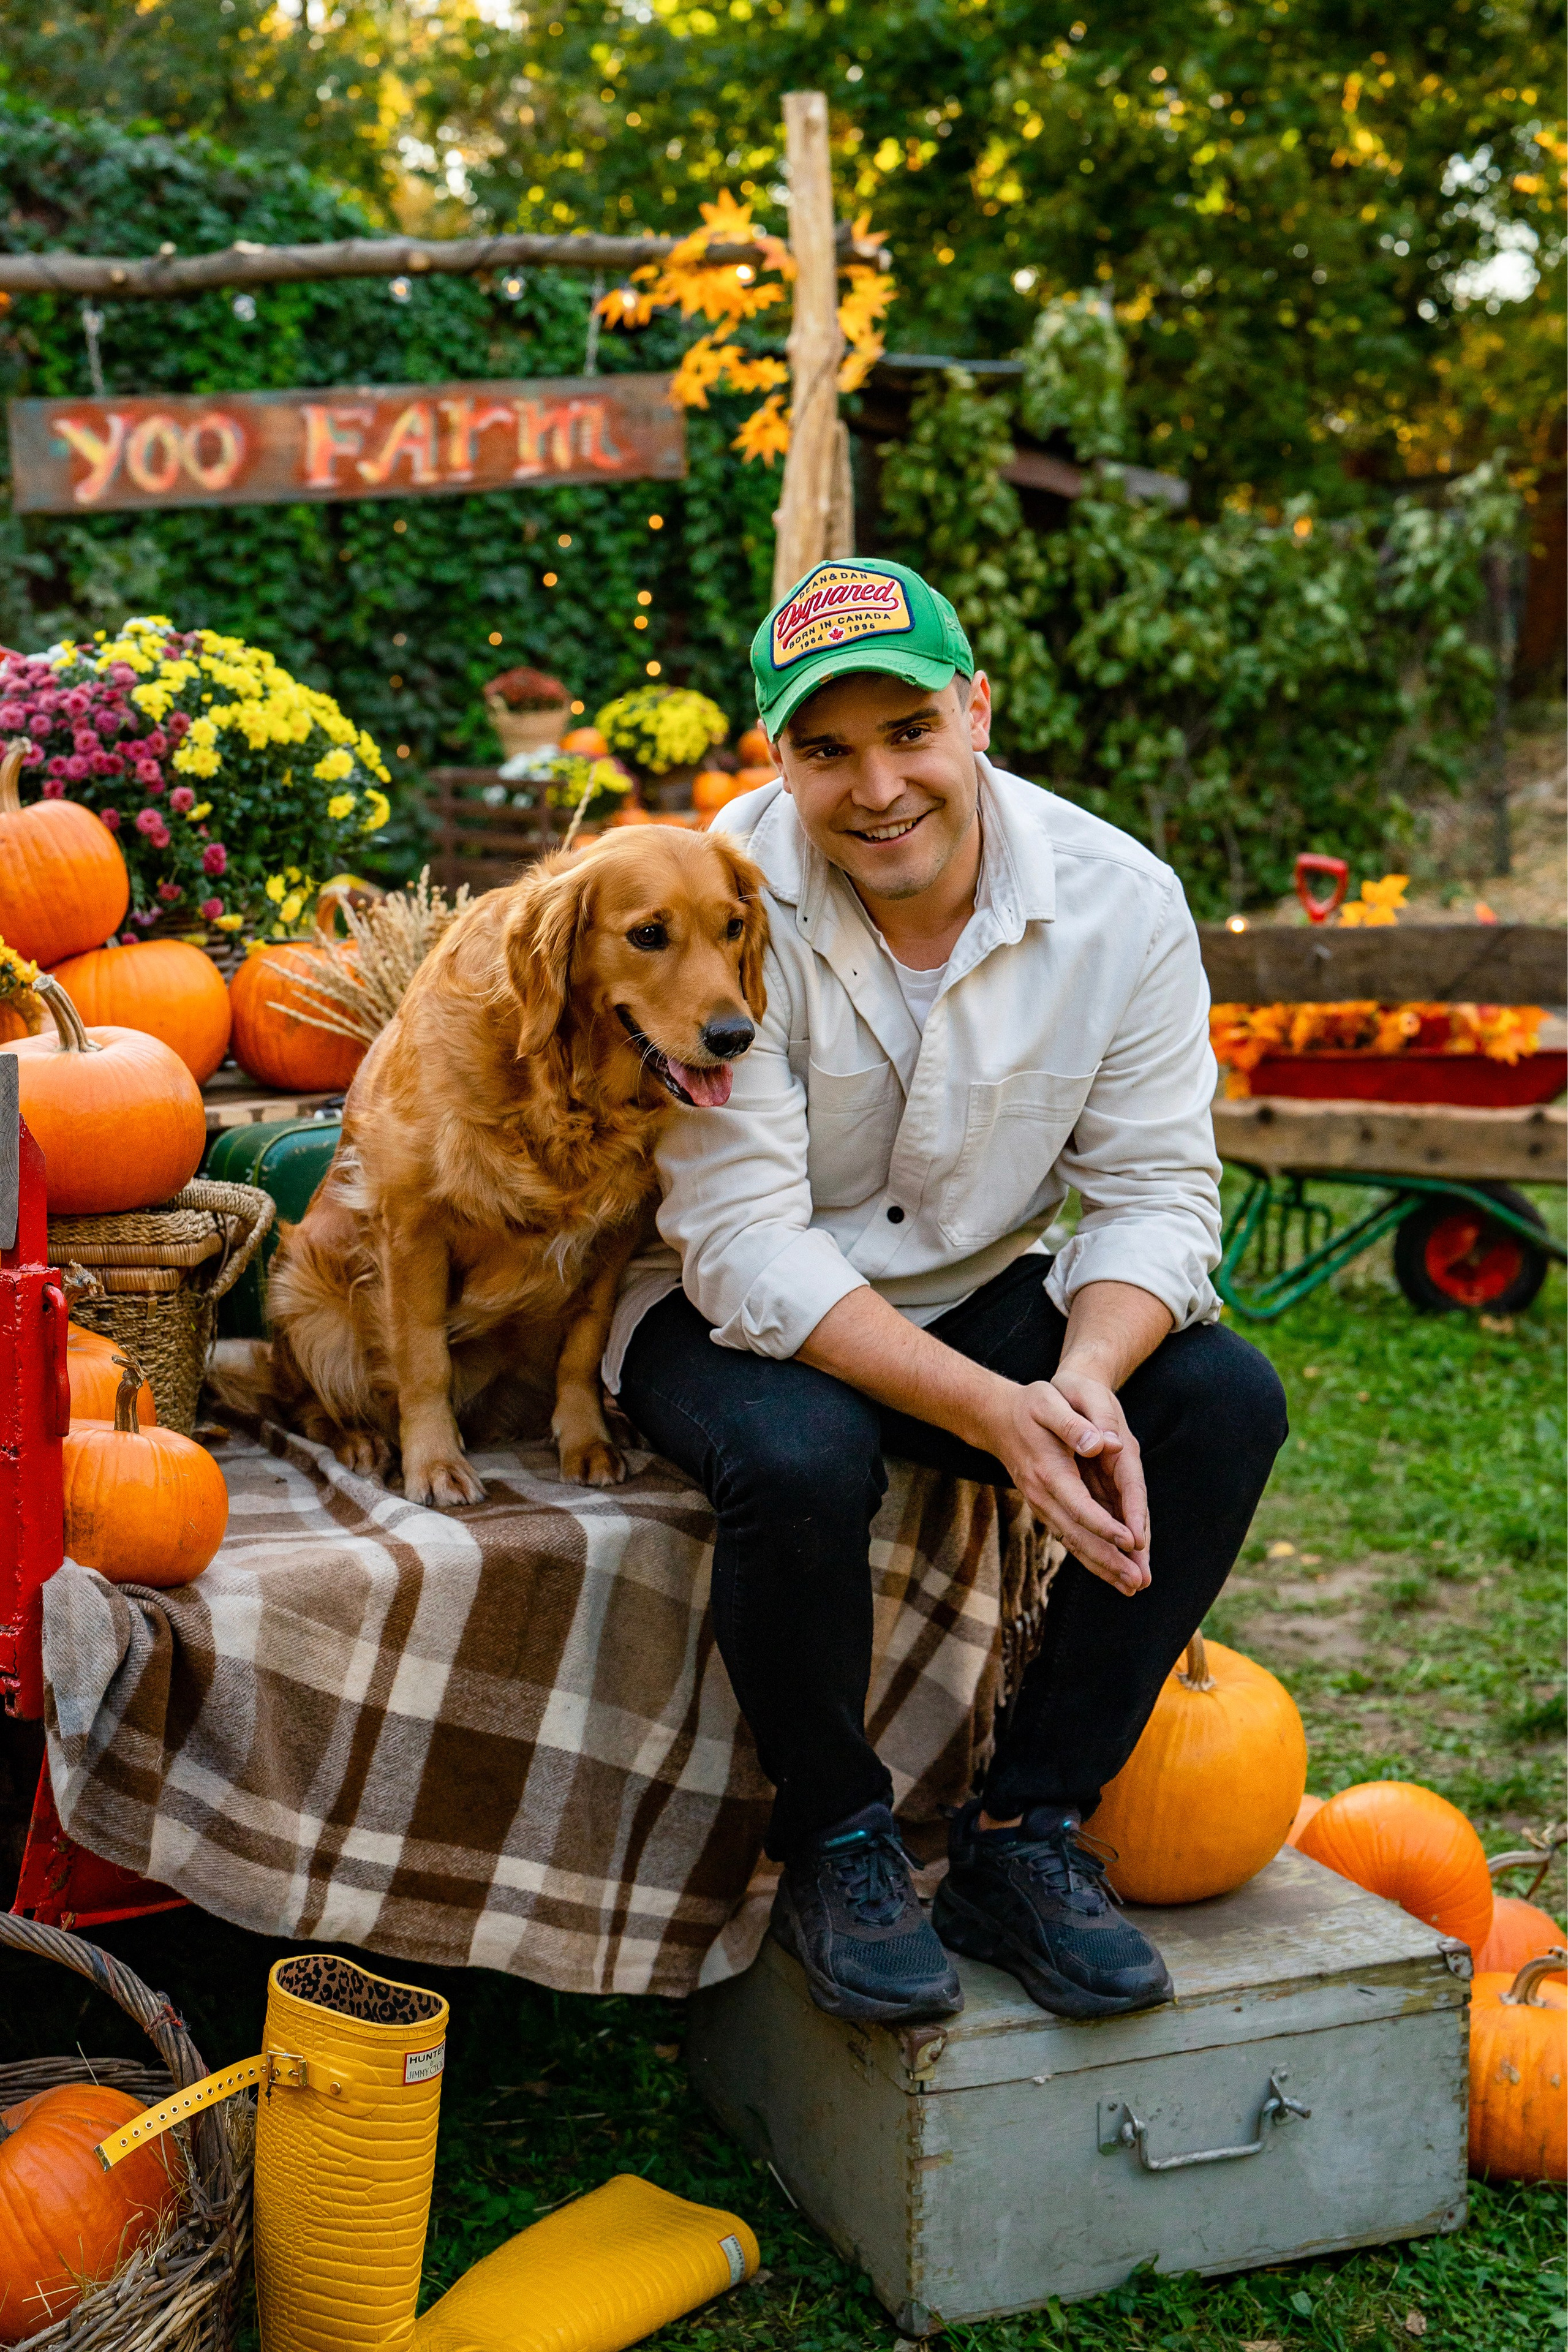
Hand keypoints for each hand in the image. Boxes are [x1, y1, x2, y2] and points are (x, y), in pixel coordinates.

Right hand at [988, 1372, 1149, 1596]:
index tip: (1132, 1542)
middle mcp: (1044, 1495)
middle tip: (1138, 1581)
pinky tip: (1111, 1571)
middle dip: (1110, 1560)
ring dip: (1103, 1566)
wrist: (996, 1418)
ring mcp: (1044, 1505)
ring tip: (1131, 1587)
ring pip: (1075, 1542)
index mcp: (1049, 1471)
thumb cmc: (1030, 1406)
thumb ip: (1073, 1424)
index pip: (1080, 1506)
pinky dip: (1092, 1556)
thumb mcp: (1049, 1402)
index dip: (1106, 1526)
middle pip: (1079, 1535)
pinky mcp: (1048, 1507)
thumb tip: (1102, 1443)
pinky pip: (1072, 1537)